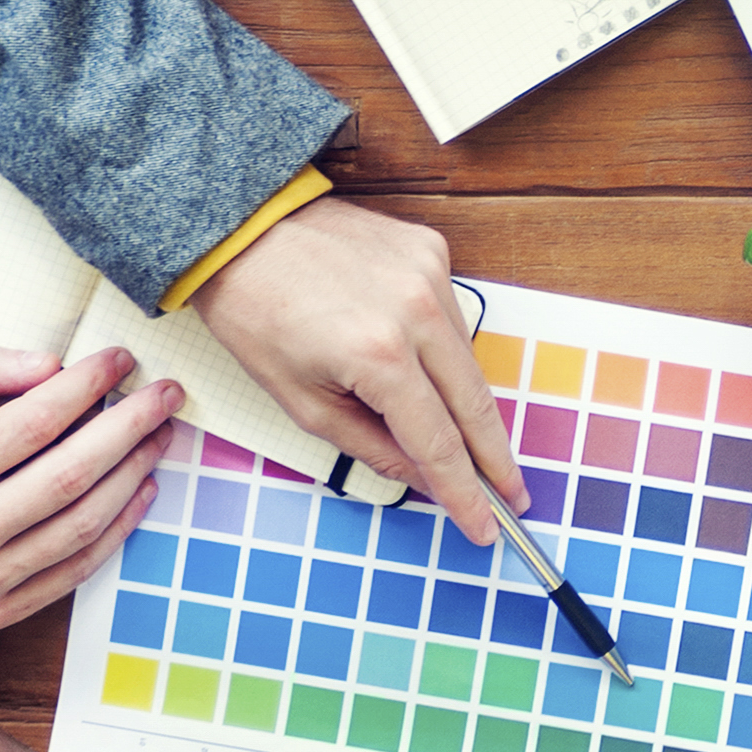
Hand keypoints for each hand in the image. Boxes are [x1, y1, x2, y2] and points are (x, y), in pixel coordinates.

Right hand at [0, 343, 176, 666]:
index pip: (35, 422)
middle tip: (167, 395)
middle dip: (131, 427)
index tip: (120, 360)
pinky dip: (116, 529)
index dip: (88, 386)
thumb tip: (49, 363)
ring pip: (81, 524)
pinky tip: (138, 491)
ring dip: (132, 474)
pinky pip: (73, 570)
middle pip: (71, 473)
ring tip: (159, 437)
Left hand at [190, 199, 522, 538]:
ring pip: (469, 361)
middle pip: (476, 404)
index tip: (486, 525)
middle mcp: (417, 312)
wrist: (239, 227)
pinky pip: (453, 318)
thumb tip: (421, 476)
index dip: (465, 491)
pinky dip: (442, 349)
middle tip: (512, 498)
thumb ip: (369, 444)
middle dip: (495, 459)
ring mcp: (432, 276)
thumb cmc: (255, 313)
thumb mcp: (299, 399)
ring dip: (466, 403)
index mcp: (378, 356)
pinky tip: (416, 357)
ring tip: (461, 436)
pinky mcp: (433, 252)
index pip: (439, 442)